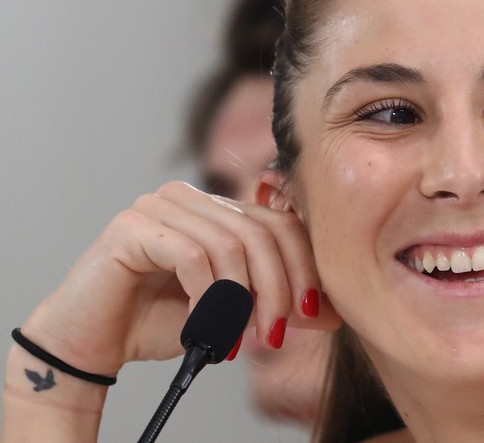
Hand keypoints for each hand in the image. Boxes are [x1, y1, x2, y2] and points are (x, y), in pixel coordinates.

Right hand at [20, 181, 339, 376]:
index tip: (312, 315)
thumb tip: (335, 314)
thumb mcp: (233, 313)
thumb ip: (278, 304)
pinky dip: (210, 299)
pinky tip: (207, 330)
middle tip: (275, 335)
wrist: (91, 342)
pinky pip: (193, 256)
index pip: (281, 223)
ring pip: (231, 244)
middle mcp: (192, 198)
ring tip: (238, 339)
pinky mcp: (134, 225)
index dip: (304, 268)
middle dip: (279, 288)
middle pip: (262, 232)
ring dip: (244, 300)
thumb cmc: (159, 322)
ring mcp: (160, 205)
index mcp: (219, 209)